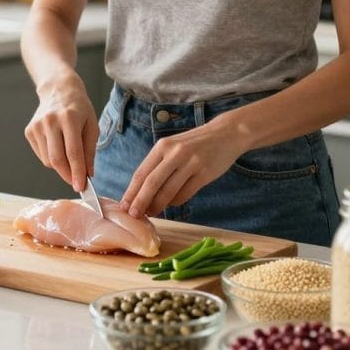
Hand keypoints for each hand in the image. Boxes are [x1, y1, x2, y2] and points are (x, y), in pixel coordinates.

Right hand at [24, 74, 98, 192]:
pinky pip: (41, 155)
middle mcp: (50, 121)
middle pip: (57, 159)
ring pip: (48, 160)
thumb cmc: (79, 108)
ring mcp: (37, 126)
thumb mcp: (92, 125)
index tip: (81, 187)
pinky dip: (51, 158)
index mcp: (69, 118)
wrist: (58, 89)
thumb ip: (90, 151)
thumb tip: (88, 174)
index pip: (73, 152)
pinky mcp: (29, 131)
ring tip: (69, 155)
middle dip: (67, 175)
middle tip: (76, 182)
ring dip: (61, 166)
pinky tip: (57, 145)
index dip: (77, 172)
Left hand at [120, 119, 240, 217]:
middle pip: (152, 183)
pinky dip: (176, 202)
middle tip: (134, 215)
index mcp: (163, 146)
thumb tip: (141, 193)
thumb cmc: (194, 144)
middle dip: (140, 202)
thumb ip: (158, 165)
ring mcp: (191, 163)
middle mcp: (175, 153)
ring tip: (152, 213)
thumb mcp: (173, 147)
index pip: (142, 172)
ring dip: (158, 206)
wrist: (226, 133)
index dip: (131, 192)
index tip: (124, 207)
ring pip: (168, 191)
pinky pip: (185, 194)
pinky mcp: (205, 173)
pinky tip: (172, 203)